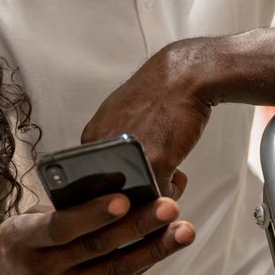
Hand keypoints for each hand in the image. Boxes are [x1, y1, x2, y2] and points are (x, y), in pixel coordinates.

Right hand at [0, 192, 195, 274]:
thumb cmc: (12, 251)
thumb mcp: (21, 227)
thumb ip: (60, 213)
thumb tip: (114, 189)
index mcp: (21, 242)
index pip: (60, 228)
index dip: (92, 214)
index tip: (124, 198)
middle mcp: (41, 273)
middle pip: (97, 248)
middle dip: (138, 226)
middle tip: (170, 206)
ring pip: (113, 271)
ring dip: (153, 250)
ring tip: (184, 231)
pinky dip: (139, 265)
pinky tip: (162, 248)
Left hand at [81, 44, 210, 197]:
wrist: (182, 76)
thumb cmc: (157, 94)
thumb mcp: (120, 115)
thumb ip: (113, 143)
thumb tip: (118, 172)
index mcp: (92, 138)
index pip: (94, 180)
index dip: (117, 187)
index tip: (134, 183)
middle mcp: (104, 150)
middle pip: (113, 193)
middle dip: (136, 195)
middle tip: (153, 184)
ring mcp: (129, 159)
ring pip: (137, 198)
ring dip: (153, 196)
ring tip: (168, 179)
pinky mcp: (155, 164)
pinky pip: (160, 195)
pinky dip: (171, 192)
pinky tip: (178, 176)